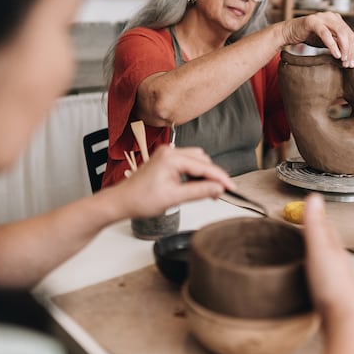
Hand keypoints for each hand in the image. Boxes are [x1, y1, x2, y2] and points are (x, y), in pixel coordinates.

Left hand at [110, 146, 234, 217]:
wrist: (121, 201)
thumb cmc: (140, 199)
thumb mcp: (174, 198)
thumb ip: (199, 192)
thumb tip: (218, 188)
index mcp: (171, 158)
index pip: (204, 166)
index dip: (220, 178)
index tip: (231, 187)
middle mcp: (169, 151)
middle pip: (202, 160)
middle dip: (213, 176)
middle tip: (219, 193)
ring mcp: (166, 154)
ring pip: (195, 160)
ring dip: (204, 174)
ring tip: (208, 191)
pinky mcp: (164, 160)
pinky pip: (186, 162)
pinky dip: (194, 173)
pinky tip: (196, 185)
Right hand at [281, 11, 353, 67]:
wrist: (289, 32)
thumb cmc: (308, 36)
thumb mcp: (327, 42)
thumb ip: (340, 45)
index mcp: (337, 19)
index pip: (351, 35)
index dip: (353, 50)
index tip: (352, 63)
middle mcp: (332, 16)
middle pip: (348, 34)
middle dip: (349, 51)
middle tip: (348, 64)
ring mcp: (322, 17)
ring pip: (340, 33)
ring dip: (343, 48)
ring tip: (342, 60)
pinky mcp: (313, 21)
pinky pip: (326, 34)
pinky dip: (332, 45)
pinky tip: (335, 55)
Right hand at [303, 193, 353, 353]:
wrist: (346, 318)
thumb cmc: (332, 284)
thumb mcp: (319, 250)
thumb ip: (314, 225)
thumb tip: (314, 197)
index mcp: (334, 249)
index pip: (328, 228)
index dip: (320, 216)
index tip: (314, 206)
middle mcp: (338, 263)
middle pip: (330, 243)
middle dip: (322, 232)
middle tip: (313, 223)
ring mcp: (336, 280)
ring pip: (328, 261)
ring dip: (321, 253)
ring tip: (311, 248)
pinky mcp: (332, 298)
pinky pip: (324, 280)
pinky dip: (318, 273)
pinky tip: (313, 279)